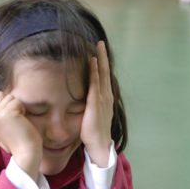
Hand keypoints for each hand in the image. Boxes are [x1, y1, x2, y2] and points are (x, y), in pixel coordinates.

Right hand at [0, 91, 42, 177]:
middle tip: (15, 118)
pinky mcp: (6, 114)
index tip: (11, 118)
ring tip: (19, 120)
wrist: (26, 153)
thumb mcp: (2, 128)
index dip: (4, 105)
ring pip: (9, 97)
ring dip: (17, 106)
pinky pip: (17, 101)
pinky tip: (22, 121)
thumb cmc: (19, 140)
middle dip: (10, 103)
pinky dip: (22, 109)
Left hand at [80, 41, 114, 166]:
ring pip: (102, 75)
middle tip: (101, 43)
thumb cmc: (94, 132)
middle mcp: (106, 96)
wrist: (99, 145)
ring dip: (100, 61)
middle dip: (103, 57)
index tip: (99, 52)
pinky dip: (95, 73)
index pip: (104, 77)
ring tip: (98, 48)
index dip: (102, 64)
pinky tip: (93, 63)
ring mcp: (102, 99)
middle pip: (106, 72)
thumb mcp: (93, 114)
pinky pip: (95, 84)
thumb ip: (89, 104)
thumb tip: (83, 98)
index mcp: (106, 98)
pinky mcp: (96, 103)